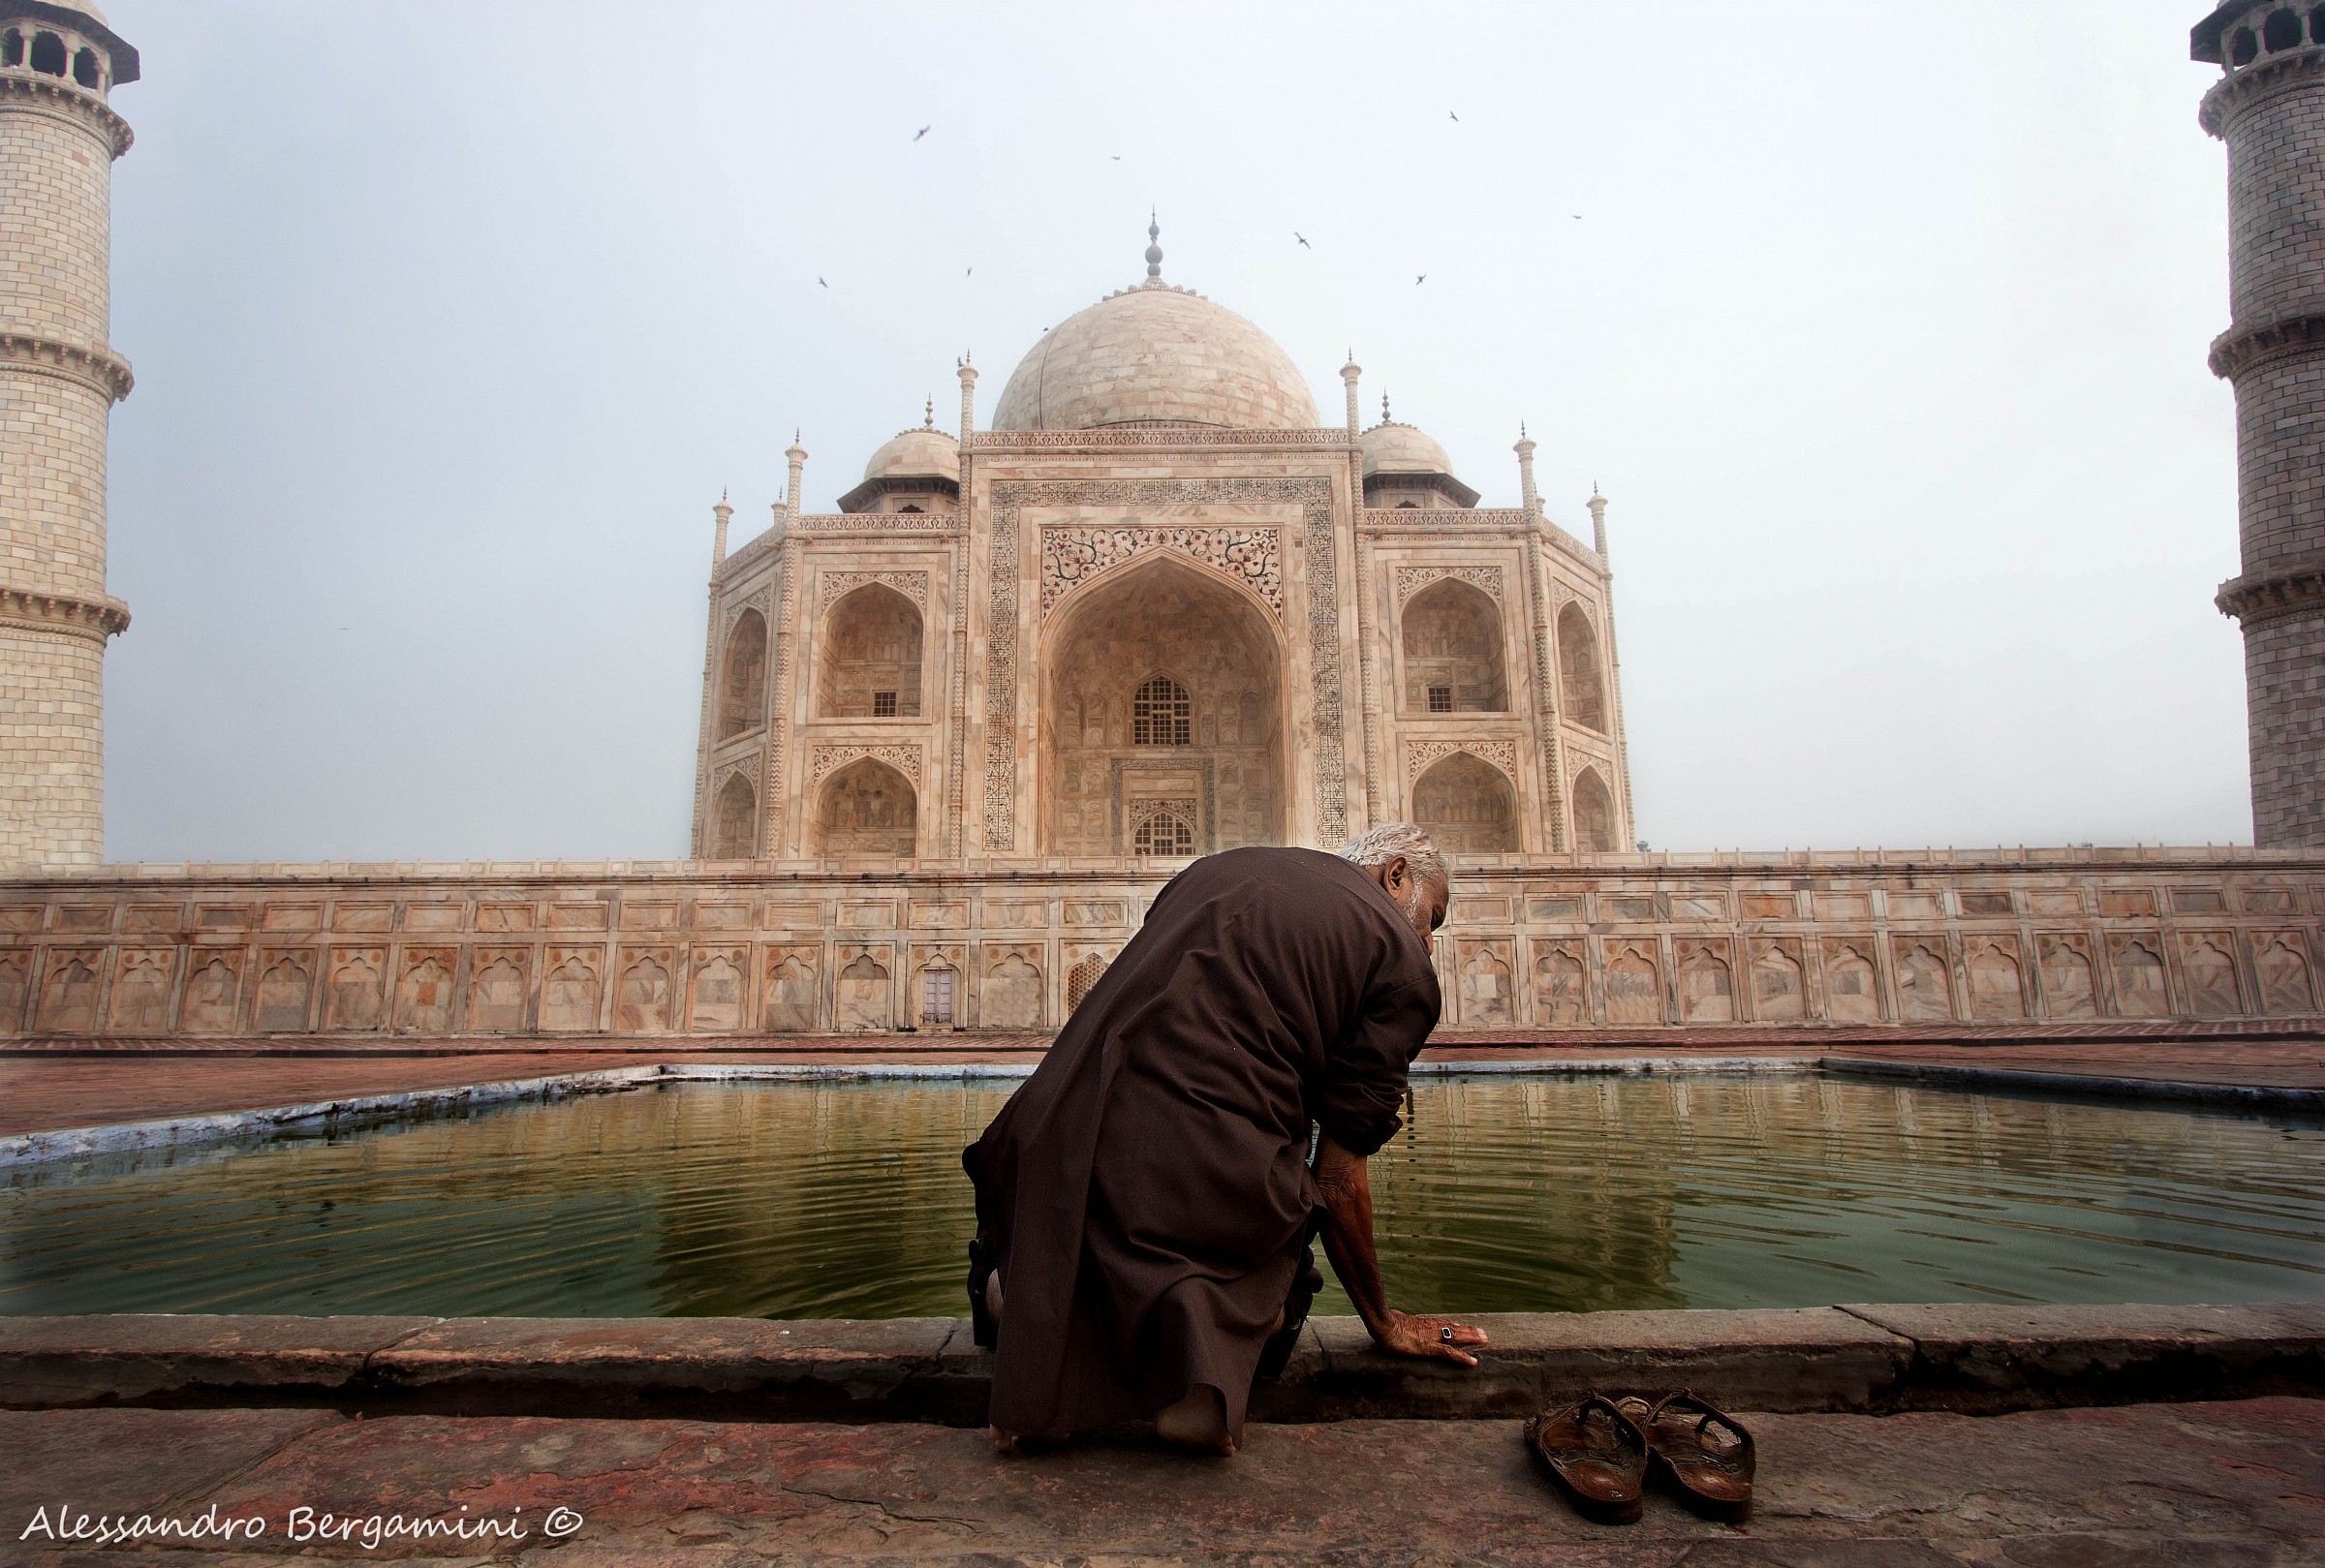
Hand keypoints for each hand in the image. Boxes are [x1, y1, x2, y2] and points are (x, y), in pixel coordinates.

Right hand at [1370, 1310, 1487, 1366]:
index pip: (1443, 1324)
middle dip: (1469, 1331)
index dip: (1456, 1326)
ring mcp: (1432, 1337)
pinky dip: (1463, 1358)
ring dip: (1471, 1338)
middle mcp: (1431, 1328)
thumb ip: (1398, 1324)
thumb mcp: (1393, 1323)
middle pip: (1454, 1329)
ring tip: (1484, 1339)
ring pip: (1457, 1337)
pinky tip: (1473, 1361)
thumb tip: (1393, 1321)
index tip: (1465, 1327)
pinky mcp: (1431, 1348)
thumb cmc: (1384, 1324)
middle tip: (1483, 1333)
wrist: (1383, 1325)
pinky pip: (1451, 1354)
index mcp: (1423, 1324)